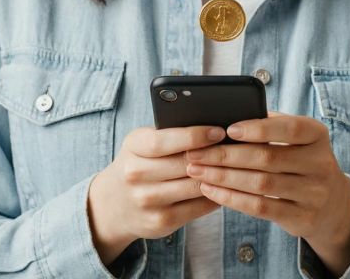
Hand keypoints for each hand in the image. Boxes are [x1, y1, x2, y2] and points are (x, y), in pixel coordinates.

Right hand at [86, 125, 224, 265]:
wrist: (113, 204)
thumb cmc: (139, 164)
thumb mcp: (143, 144)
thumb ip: (170, 135)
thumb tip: (212, 129)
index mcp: (133, 147)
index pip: (164, 141)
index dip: (194, 136)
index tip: (219, 131)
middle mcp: (135, 174)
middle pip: (184, 164)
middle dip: (213, 156)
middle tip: (235, 149)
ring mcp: (147, 200)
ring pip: (195, 186)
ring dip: (218, 177)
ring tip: (234, 167)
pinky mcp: (160, 221)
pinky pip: (197, 207)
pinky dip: (214, 196)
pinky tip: (223, 187)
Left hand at [184, 111, 349, 275]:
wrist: (333, 205)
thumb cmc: (301, 161)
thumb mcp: (297, 140)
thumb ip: (270, 126)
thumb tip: (226, 116)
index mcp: (317, 135)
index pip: (290, 128)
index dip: (259, 128)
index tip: (229, 129)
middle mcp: (320, 164)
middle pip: (267, 158)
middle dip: (226, 155)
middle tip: (196, 153)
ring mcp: (313, 193)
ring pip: (261, 184)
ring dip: (223, 177)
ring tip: (197, 171)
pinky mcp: (302, 217)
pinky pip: (261, 207)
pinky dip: (232, 198)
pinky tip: (211, 190)